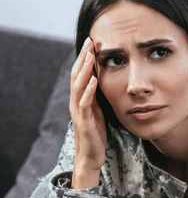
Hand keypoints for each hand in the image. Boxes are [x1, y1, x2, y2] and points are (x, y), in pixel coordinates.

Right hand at [70, 37, 106, 188]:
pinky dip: (89, 91)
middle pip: (77, 75)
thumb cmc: (95, 132)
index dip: (85, 58)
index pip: (80, 74)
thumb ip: (96, 95)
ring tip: (91, 56)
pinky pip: (85, 104)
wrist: (90, 155)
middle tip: (90, 41)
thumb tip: (102, 79)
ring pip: (78, 86)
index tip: (92, 42)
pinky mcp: (84, 122)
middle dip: (83, 58)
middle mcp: (75, 102)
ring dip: (85, 70)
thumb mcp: (97, 110)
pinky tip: (95, 80)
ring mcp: (78, 111)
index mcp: (80, 98)